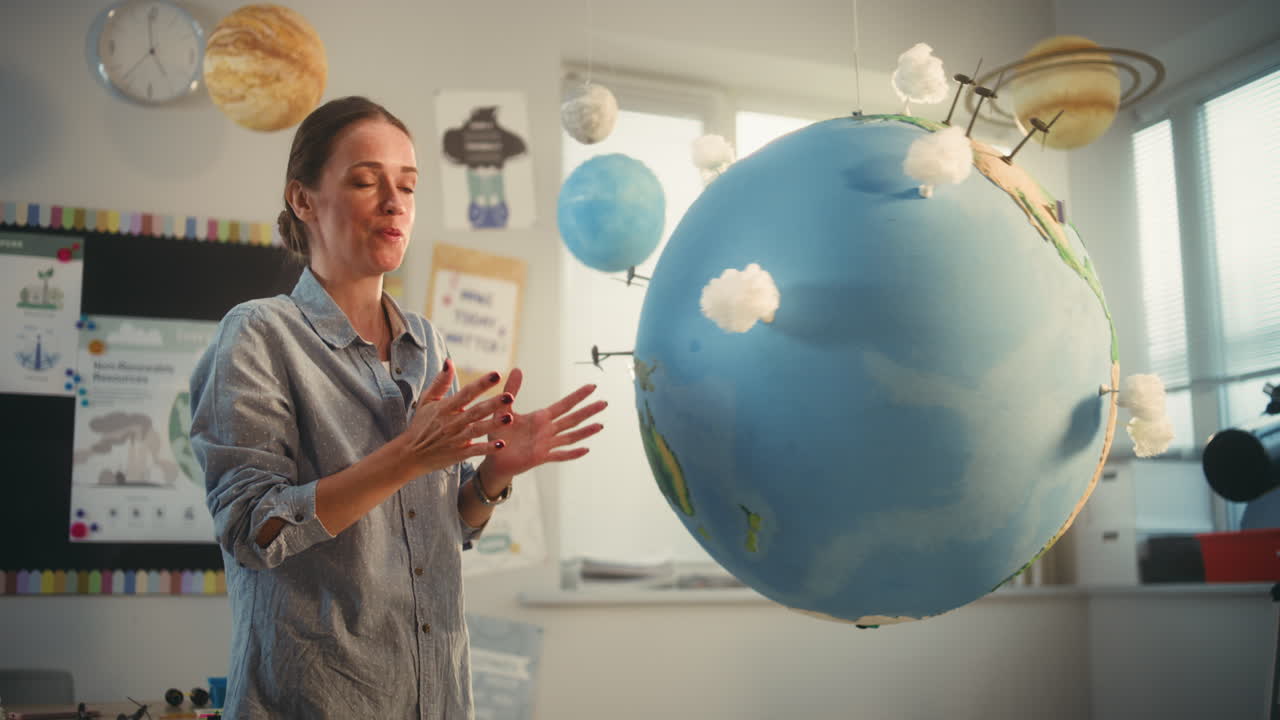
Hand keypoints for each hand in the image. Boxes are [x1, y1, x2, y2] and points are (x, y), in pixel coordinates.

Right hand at [400, 359, 513, 473]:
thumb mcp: (426, 401)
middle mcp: (451, 423)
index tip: (497, 374)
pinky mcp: (458, 454)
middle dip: (493, 404)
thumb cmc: (420, 425)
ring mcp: (455, 439)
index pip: (466, 393)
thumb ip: (440, 382)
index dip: (481, 384)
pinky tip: (501, 444)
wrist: (410, 455)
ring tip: (510, 418)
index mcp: (445, 408)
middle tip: (510, 396)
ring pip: (477, 430)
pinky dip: (487, 449)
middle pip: (475, 411)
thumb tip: (449, 361)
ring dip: (493, 424)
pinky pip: (474, 451)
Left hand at [480, 368, 605, 479]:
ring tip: (601, 425)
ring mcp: (546, 444)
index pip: (564, 404)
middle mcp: (547, 430)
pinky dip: (573, 453)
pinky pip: (560, 455)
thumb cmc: (499, 433)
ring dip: (585, 431)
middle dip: (588, 411)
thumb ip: (511, 390)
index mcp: (541, 417)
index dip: (578, 396)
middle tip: (604, 402)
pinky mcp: (541, 457)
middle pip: (572, 419)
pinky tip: (586, 450)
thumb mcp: (503, 409)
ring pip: (570, 436)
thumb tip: (517, 368)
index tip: (592, 387)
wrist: (494, 458)